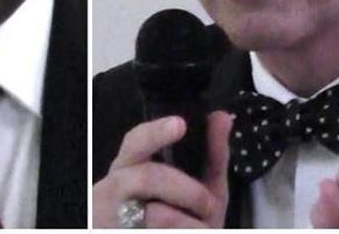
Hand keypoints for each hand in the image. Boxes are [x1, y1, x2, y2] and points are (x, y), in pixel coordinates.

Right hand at [92, 111, 231, 227]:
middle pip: (146, 177)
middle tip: (208, 203)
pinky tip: (187, 229)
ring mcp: (116, 214)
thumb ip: (213, 153)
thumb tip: (221, 117)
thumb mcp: (204, 184)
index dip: (156, 132)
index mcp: (134, 164)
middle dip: (186, 190)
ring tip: (201, 225)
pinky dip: (182, 230)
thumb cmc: (185, 212)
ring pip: (156, 214)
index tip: (179, 125)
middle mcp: (118, 186)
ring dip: (187, 222)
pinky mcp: (121, 231)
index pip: (137, 141)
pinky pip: (157, 231)